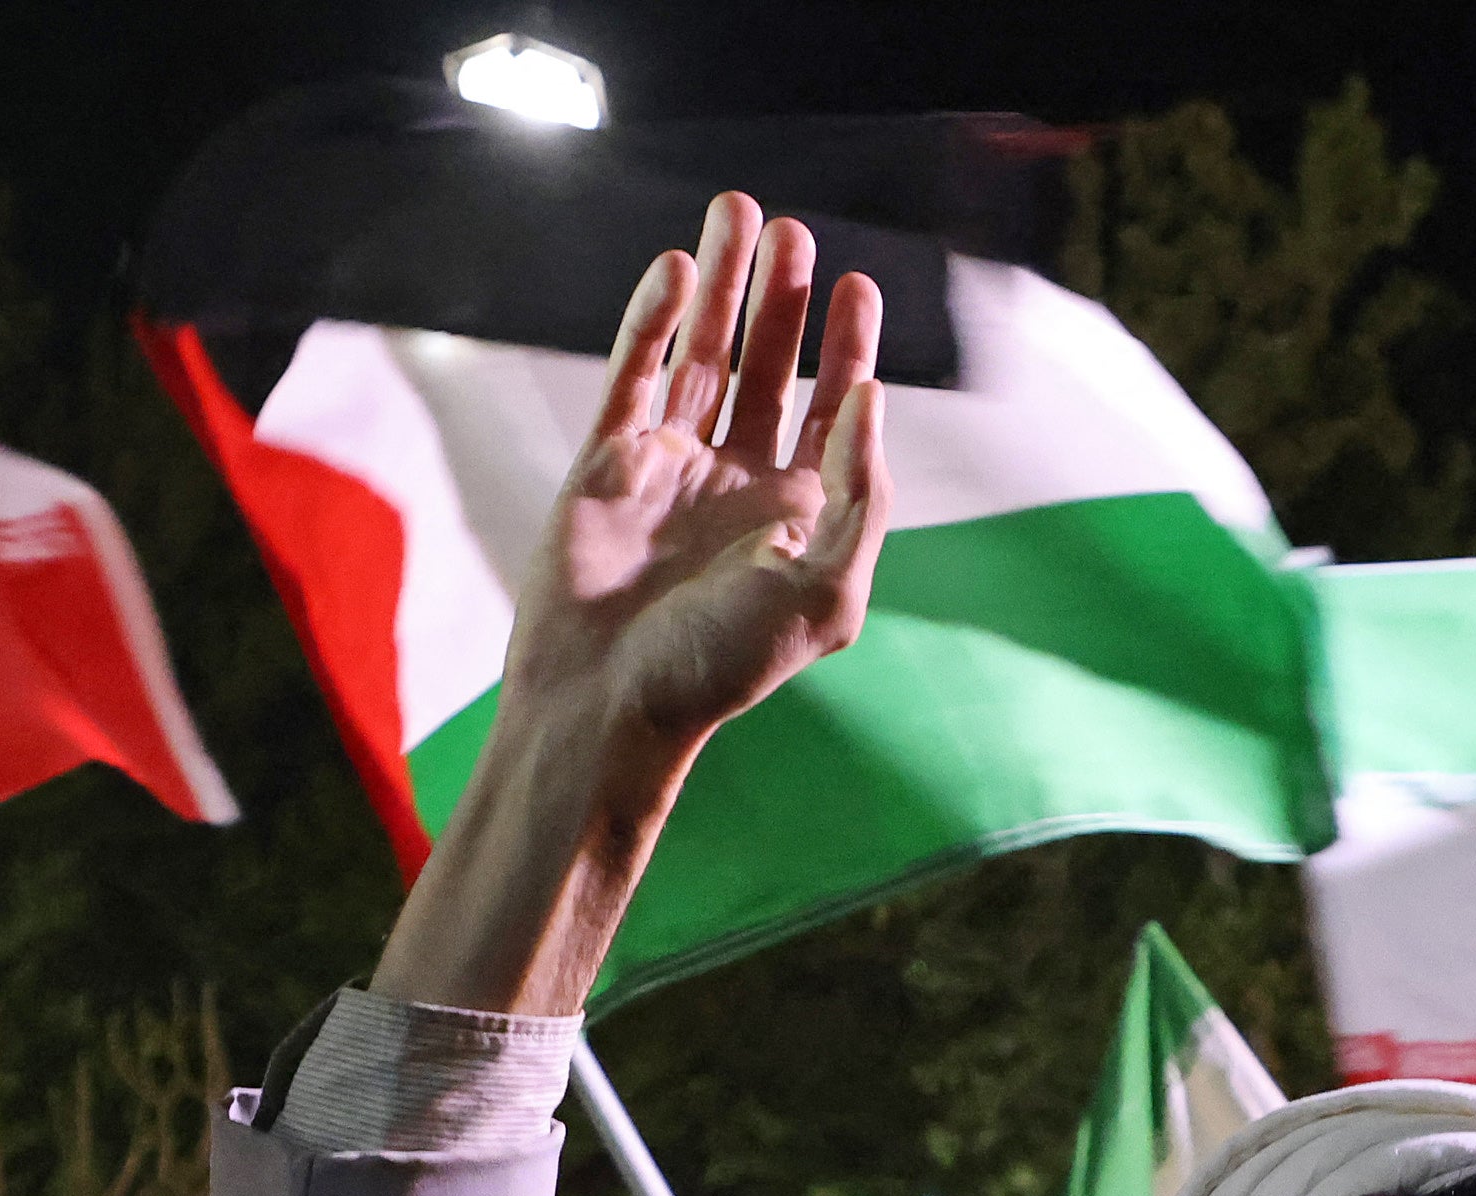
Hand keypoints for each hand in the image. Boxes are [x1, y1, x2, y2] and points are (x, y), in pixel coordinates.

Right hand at [510, 192, 888, 751]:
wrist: (606, 701)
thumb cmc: (721, 666)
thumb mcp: (829, 594)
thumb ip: (860, 497)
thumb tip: (869, 398)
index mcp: (800, 519)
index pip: (834, 414)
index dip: (848, 348)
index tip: (858, 285)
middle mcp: (739, 487)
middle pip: (769, 370)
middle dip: (782, 301)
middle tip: (793, 232)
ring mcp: (672, 470)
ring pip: (702, 358)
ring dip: (722, 289)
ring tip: (738, 213)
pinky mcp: (609, 462)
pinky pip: (636, 375)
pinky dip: (653, 322)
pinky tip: (678, 269)